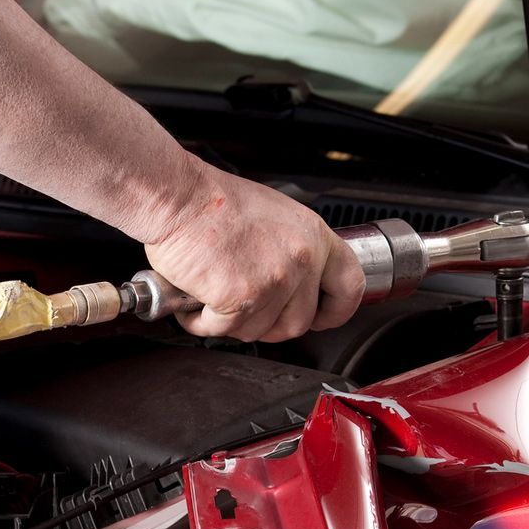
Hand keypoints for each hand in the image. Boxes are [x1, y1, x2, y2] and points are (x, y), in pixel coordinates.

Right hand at [142, 159, 364, 342]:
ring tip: (213, 296)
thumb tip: (293, 283)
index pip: (349, 285)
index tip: (322, 317)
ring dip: (231, 322)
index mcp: (313, 236)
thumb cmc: (214, 202)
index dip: (336, 310)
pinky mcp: (240, 299)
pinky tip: (195, 300)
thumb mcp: (274, 216)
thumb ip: (292, 250)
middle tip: (244, 309)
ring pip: (258, 331)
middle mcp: (300, 260)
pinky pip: (223, 330)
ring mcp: (273, 282)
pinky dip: (202, 321)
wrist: (179, 197)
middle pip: (298, 323)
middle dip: (267, 324)